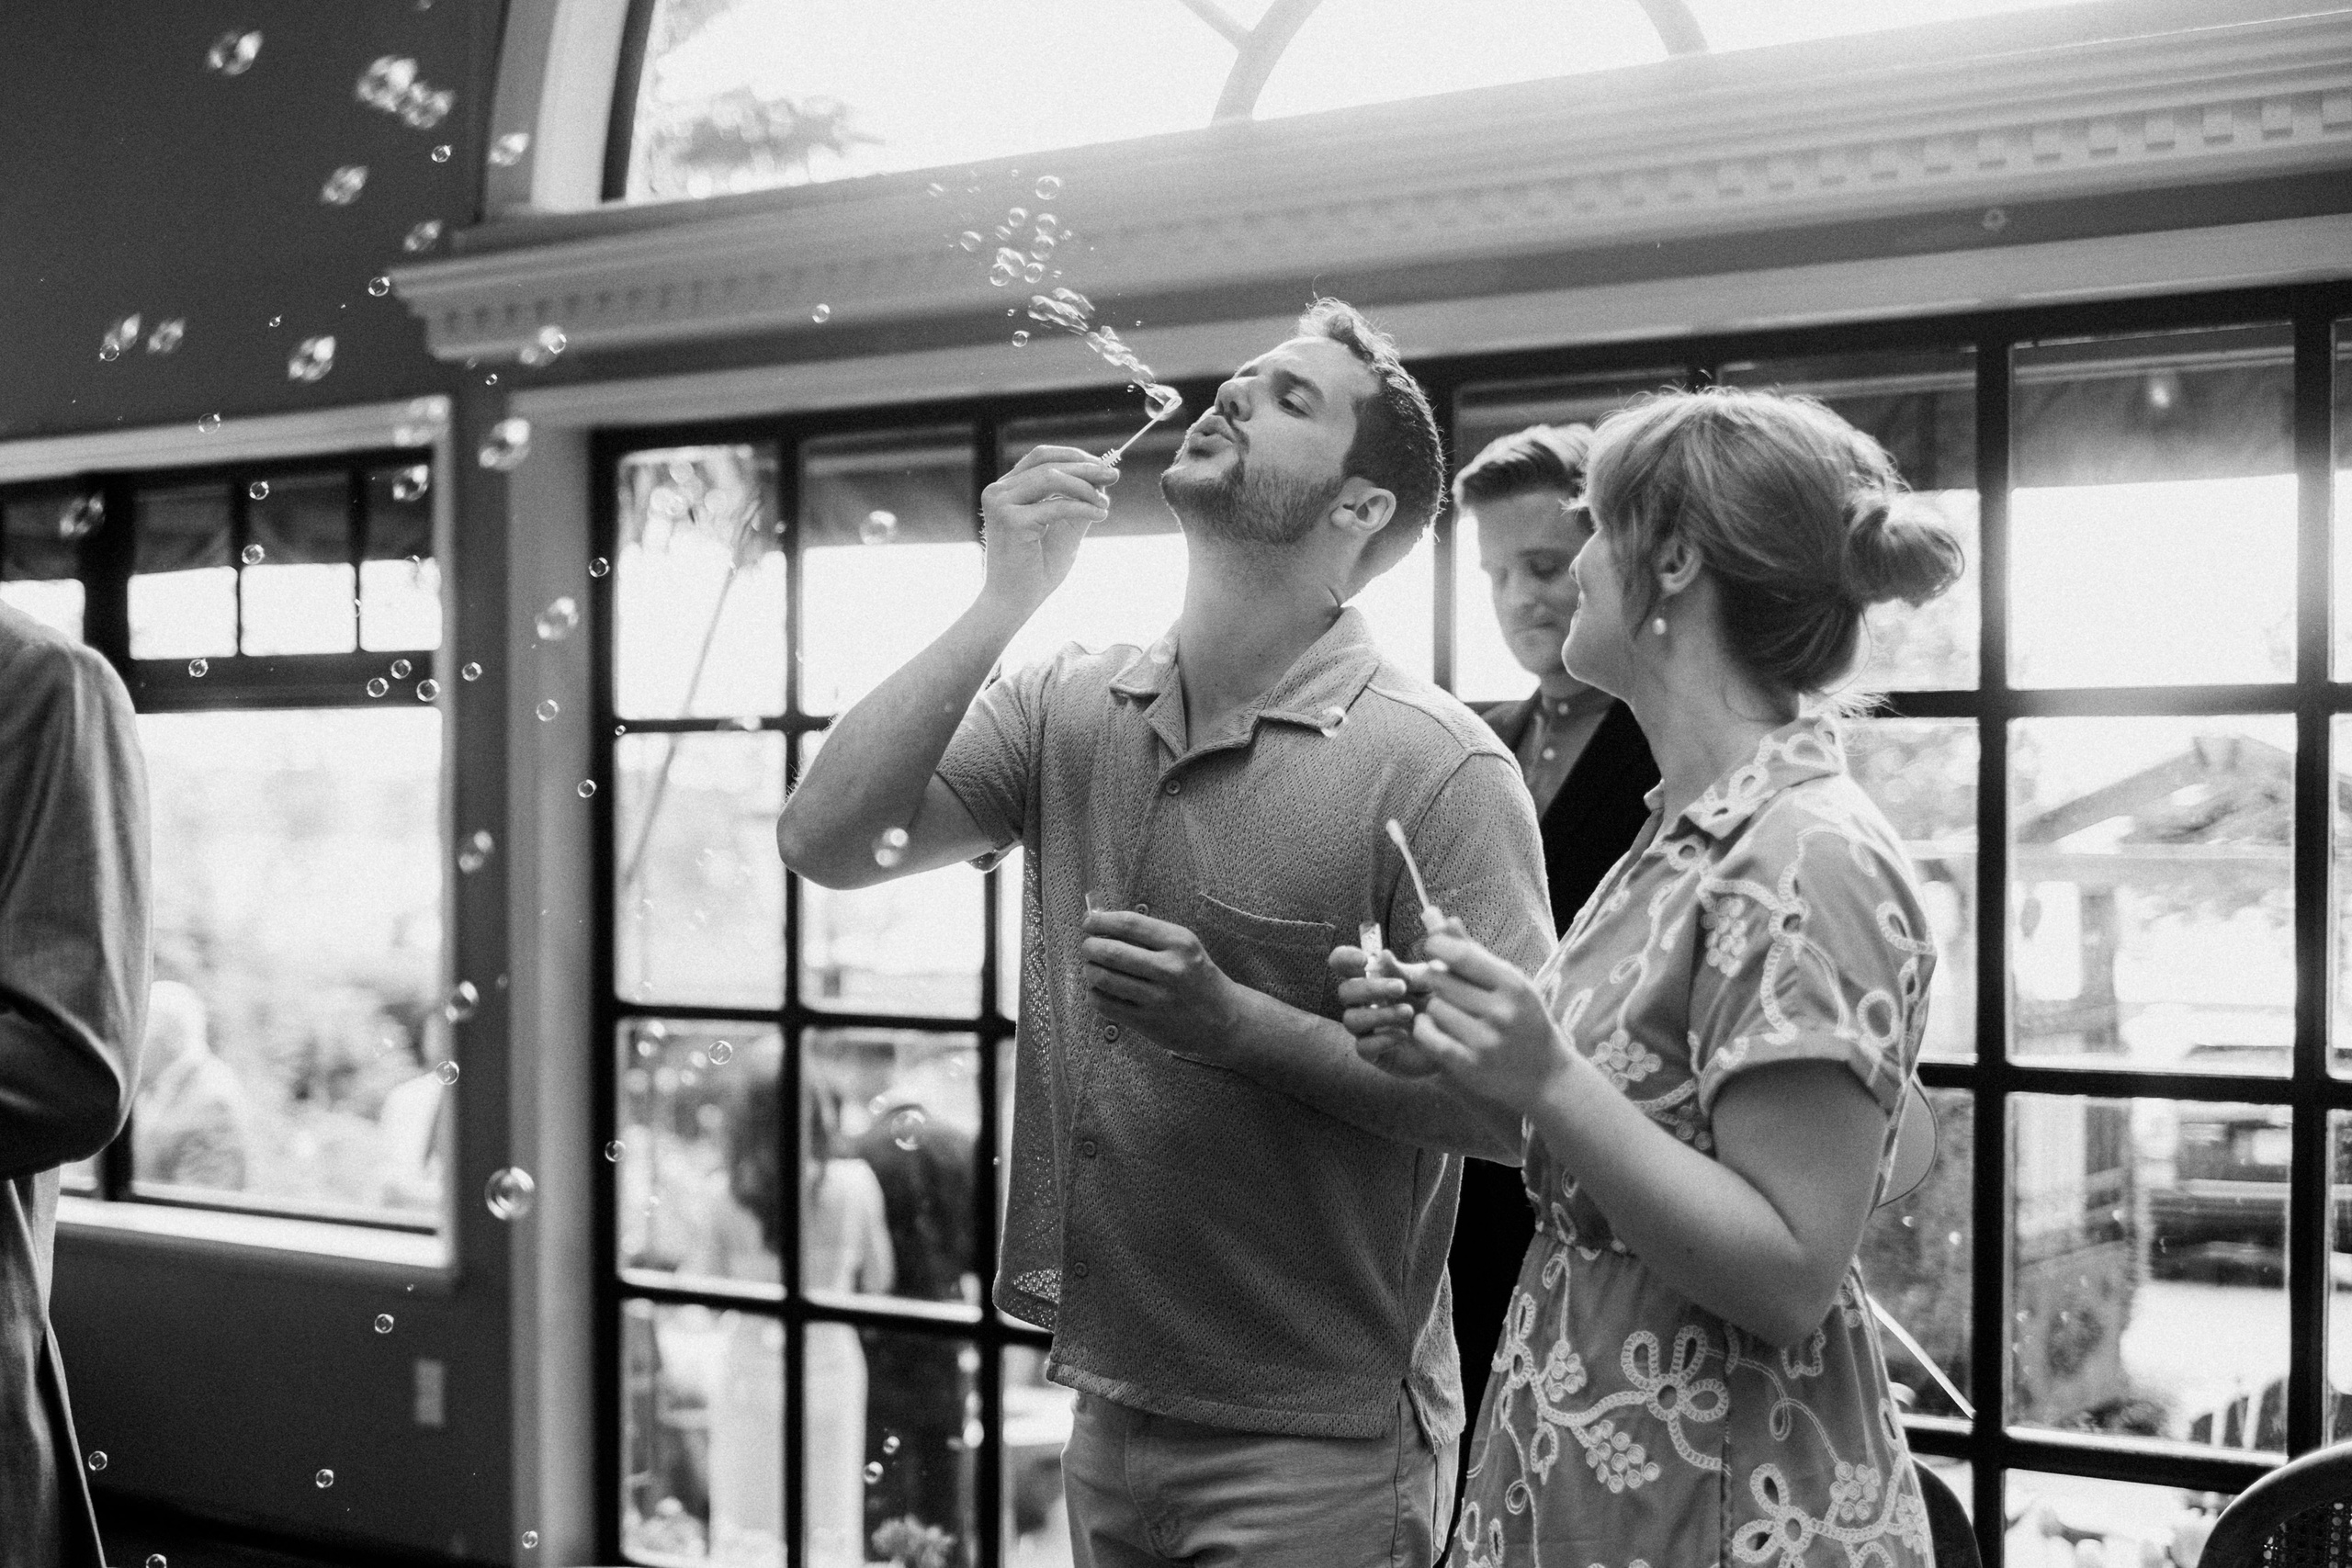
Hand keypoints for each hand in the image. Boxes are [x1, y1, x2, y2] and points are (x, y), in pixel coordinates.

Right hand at [979, 446, 1118, 613]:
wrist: (1012, 604)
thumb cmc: (1035, 572)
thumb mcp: (1063, 531)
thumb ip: (1077, 505)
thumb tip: (1102, 481)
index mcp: (1006, 490)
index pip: (1040, 457)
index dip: (1074, 457)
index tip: (1103, 466)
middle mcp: (998, 492)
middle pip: (1047, 463)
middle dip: (1086, 468)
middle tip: (1114, 475)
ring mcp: (1001, 504)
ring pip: (1052, 478)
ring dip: (1085, 487)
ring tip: (1104, 501)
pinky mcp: (1010, 521)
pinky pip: (1057, 506)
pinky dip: (1083, 507)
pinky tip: (1101, 513)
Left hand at [1080, 910, 1240, 1061]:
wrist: (1224, 1019)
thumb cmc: (1198, 976)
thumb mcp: (1185, 946)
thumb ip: (1149, 935)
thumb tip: (1102, 924)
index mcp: (1179, 943)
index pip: (1129, 924)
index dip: (1101, 921)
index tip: (1088, 922)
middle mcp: (1170, 969)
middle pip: (1111, 951)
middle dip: (1090, 946)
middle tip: (1087, 947)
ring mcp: (1157, 998)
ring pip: (1103, 978)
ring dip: (1089, 970)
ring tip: (1092, 967)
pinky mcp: (1147, 1022)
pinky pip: (1105, 1004)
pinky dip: (1094, 993)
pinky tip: (1100, 989)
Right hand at [1329, 945, 1444, 1078]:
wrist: (1458, 1040)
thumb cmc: (1441, 1003)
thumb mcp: (1430, 981)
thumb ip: (1407, 970)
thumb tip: (1383, 954)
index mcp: (1374, 978)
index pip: (1342, 964)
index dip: (1344, 958)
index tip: (1364, 960)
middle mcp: (1365, 1003)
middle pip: (1345, 991)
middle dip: (1370, 988)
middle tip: (1401, 988)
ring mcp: (1367, 1029)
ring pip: (1351, 1020)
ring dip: (1379, 1014)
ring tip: (1409, 1013)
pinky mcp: (1375, 1053)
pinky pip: (1363, 1047)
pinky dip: (1382, 1039)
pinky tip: (1404, 1035)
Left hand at [1411, 926, 1573, 1108]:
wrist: (1546, 1076)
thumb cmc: (1523, 1019)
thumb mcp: (1507, 981)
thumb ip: (1469, 949)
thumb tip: (1433, 914)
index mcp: (1513, 985)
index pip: (1460, 954)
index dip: (1436, 947)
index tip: (1433, 950)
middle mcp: (1501, 1012)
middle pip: (1439, 980)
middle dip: (1435, 979)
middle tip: (1445, 986)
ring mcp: (1485, 1041)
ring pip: (1432, 1007)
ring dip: (1433, 1007)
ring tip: (1450, 1011)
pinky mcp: (1469, 1066)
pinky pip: (1427, 1036)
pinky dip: (1424, 1029)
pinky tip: (1435, 1027)